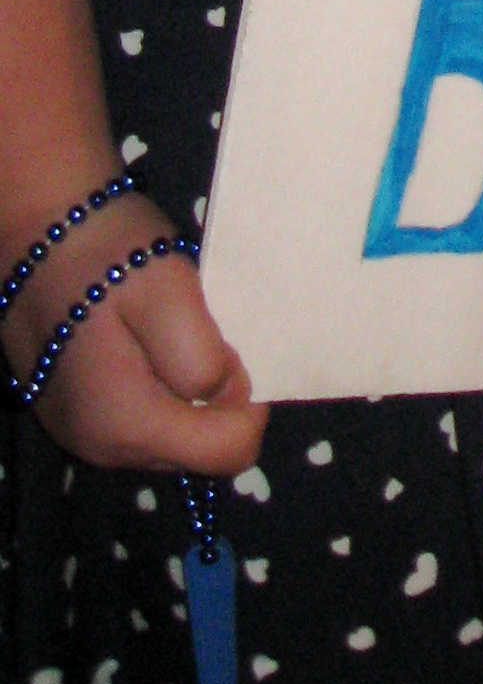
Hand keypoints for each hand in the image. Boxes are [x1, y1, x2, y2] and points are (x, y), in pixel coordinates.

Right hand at [6, 196, 263, 474]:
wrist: (33, 230)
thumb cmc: (104, 254)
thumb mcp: (167, 288)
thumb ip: (201, 354)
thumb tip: (227, 394)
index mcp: (129, 424)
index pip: (230, 453)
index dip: (248, 402)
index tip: (230, 348)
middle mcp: (104, 447)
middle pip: (200, 449)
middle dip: (217, 399)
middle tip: (199, 332)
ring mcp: (85, 436)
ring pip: (173, 436)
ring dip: (187, 392)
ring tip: (169, 331)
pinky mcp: (75, 417)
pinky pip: (142, 421)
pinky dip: (159, 388)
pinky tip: (144, 339)